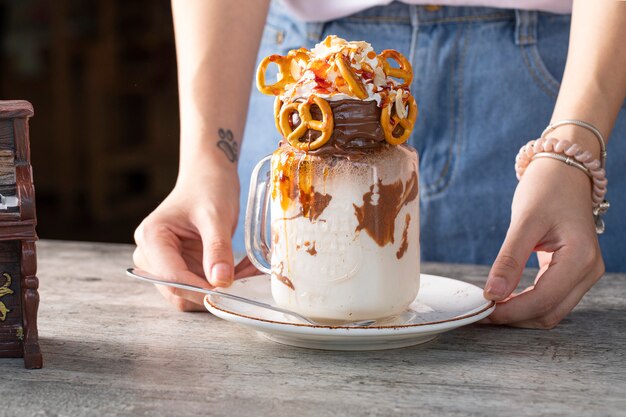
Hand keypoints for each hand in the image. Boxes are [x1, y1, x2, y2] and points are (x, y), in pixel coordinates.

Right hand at [133, 171, 258, 310]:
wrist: (208, 177)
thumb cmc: (208, 188)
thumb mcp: (216, 216)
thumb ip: (217, 248)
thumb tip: (221, 283)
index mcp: (151, 238)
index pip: (171, 278)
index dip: (200, 290)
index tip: (230, 290)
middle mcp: (150, 255)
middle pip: (177, 292)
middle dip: (210, 292)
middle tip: (245, 280)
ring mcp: (163, 264)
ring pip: (188, 296)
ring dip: (217, 291)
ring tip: (245, 273)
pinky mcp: (180, 268)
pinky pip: (198, 288)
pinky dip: (219, 285)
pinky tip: (239, 271)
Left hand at [482, 158, 604, 327]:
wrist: (564, 172)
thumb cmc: (547, 189)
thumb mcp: (524, 222)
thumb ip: (509, 260)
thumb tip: (492, 294)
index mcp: (580, 258)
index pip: (543, 300)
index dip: (511, 311)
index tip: (483, 310)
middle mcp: (588, 271)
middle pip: (550, 313)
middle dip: (515, 318)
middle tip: (482, 313)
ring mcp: (583, 273)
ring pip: (551, 311)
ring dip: (521, 314)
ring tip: (489, 308)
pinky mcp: (572, 272)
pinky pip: (551, 298)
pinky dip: (527, 303)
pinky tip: (504, 299)